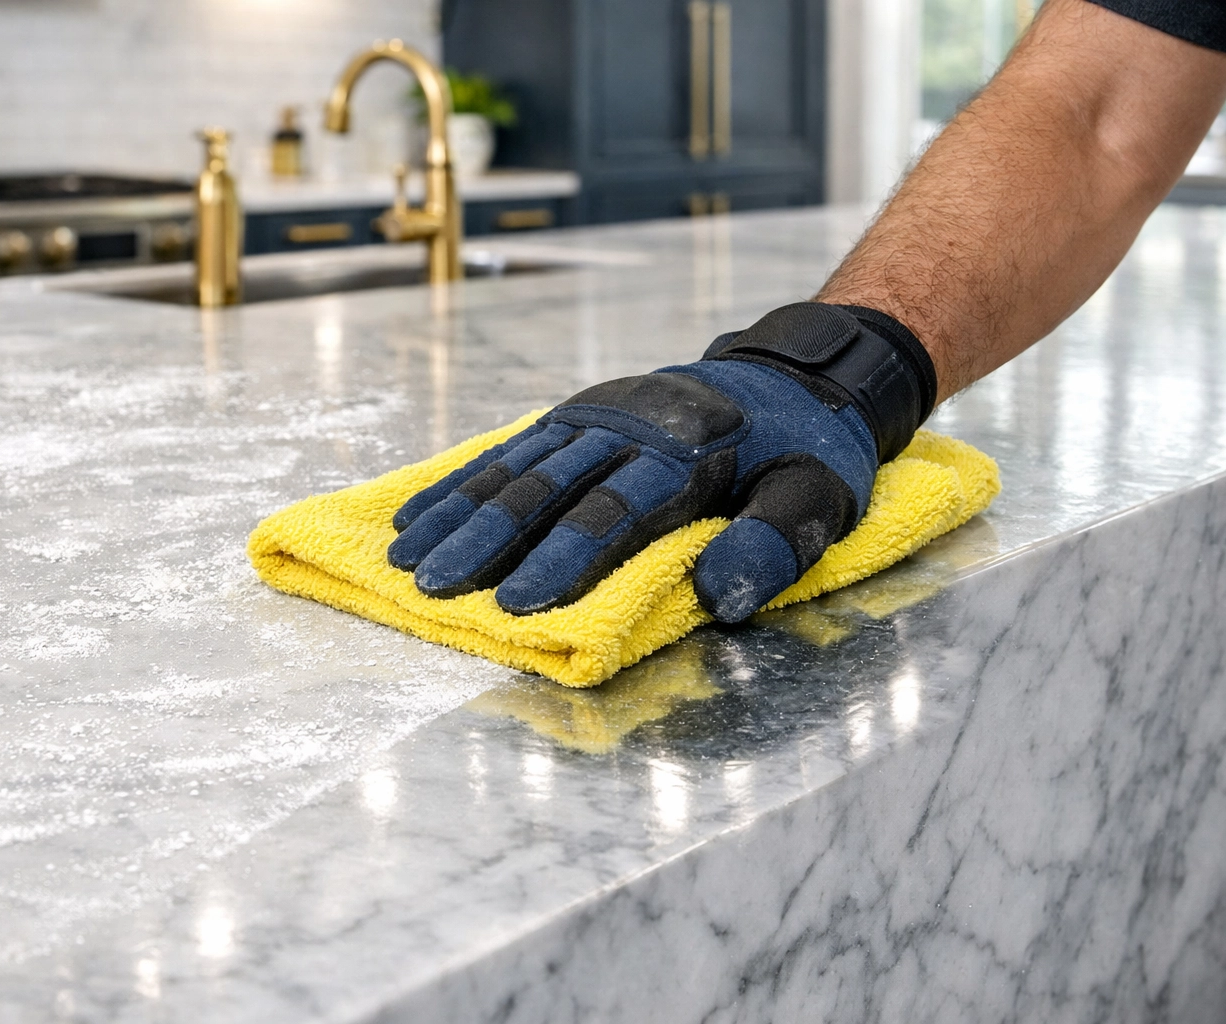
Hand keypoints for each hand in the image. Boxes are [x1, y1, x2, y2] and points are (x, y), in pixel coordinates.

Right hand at [387, 302, 936, 621]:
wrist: (794, 379)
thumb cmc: (805, 454)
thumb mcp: (819, 498)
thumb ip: (772, 544)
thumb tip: (718, 593)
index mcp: (686, 454)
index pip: (612, 512)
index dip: (562, 560)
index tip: (515, 607)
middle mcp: (628, 427)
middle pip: (545, 487)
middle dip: (484, 541)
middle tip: (432, 587)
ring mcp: (596, 416)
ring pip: (515, 466)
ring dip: (458, 513)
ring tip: (406, 557)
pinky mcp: (576, 416)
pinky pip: (510, 449)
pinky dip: (461, 484)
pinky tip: (419, 515)